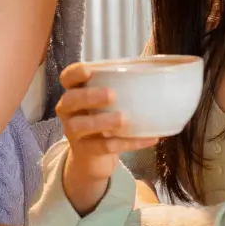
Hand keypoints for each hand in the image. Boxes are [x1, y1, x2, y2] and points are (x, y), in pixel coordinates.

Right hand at [56, 63, 159, 212]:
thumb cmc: (103, 120)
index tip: (89, 71)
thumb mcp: (106, 103)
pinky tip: (149, 138)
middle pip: (69, 100)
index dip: (75, 73)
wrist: (92, 158)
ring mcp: (74, 133)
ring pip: (80, 126)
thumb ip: (121, 86)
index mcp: (74, 93)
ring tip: (123, 119)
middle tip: (112, 94)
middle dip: (89, 96)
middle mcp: (68, 112)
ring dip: (102, 122)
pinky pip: (105, 147)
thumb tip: (157, 67)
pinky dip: (128, 143)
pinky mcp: (86, 151)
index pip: (67, 78)